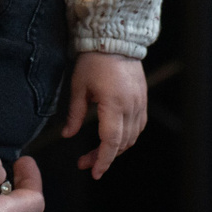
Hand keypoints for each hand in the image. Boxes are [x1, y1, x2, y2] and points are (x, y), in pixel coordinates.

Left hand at [61, 52, 147, 178]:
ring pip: (132, 137)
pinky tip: (114, 138)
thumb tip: (67, 135)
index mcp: (113, 103)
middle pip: (121, 143)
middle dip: (104, 157)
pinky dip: (127, 137)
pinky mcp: (143, 100)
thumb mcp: (78, 87)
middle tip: (85, 162)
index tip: (93, 172)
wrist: (115, 40)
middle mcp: (131, 106)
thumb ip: (75, 114)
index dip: (103, 160)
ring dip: (116, 149)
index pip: (110, 141)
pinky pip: (139, 126)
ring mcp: (140, 103)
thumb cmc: (94, 60)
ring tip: (98, 153)